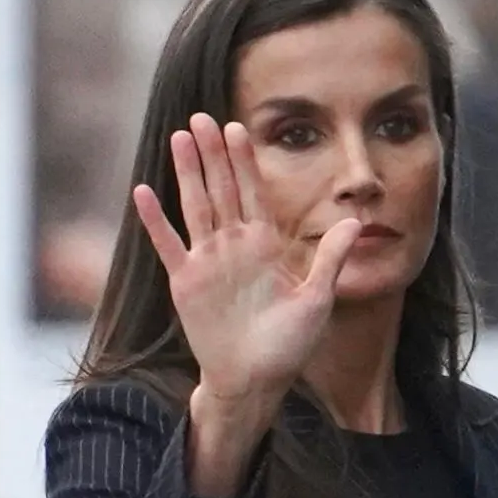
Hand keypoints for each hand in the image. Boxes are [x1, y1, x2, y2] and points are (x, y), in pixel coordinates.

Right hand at [135, 115, 361, 491]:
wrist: (255, 380)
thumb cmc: (288, 345)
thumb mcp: (317, 300)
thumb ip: (330, 259)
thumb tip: (356, 222)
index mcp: (265, 245)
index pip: (253, 192)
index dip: (244, 161)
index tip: (237, 127)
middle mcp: (234, 246)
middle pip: (221, 189)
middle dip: (212, 154)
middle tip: (201, 116)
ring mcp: (207, 261)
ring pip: (195, 206)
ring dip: (186, 173)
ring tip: (178, 138)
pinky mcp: (185, 282)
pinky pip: (167, 244)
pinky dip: (155, 220)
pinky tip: (142, 192)